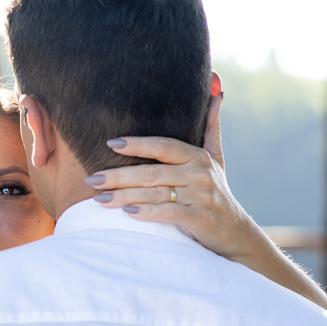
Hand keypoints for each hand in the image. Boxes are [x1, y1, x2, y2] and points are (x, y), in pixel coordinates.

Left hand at [84, 94, 261, 261]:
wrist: (235, 233)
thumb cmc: (217, 192)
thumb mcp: (217, 159)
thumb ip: (211, 127)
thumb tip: (216, 92)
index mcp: (198, 156)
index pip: (163, 146)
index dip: (137, 144)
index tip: (110, 144)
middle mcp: (199, 173)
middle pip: (152, 172)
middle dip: (118, 176)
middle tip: (91, 179)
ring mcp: (200, 196)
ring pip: (155, 193)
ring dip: (124, 196)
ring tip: (99, 198)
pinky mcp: (199, 218)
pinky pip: (168, 213)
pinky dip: (147, 212)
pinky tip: (127, 213)